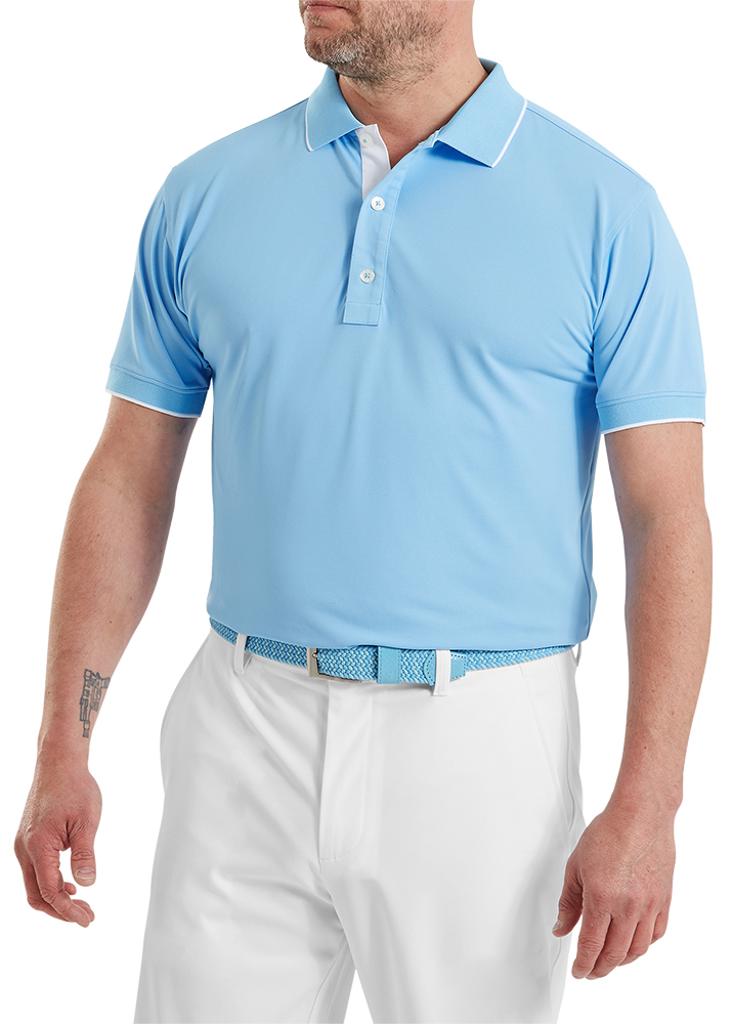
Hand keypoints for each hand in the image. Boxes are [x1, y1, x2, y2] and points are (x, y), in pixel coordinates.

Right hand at [15, 759, 100, 925]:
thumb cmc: (75, 788)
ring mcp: (23, 844)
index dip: (68, 911)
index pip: (50, 892)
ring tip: (80, 904)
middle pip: (36, 895)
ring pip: (33, 884)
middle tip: (86, 917)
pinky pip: (34, 870)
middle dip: (60, 911)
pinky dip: (50, 883)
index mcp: (38, 847)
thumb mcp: (87, 822)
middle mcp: (24, 849)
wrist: (58, 764)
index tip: (87, 920)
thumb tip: (87, 885)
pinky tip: (69, 885)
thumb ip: (84, 855)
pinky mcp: (27, 839)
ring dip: (55, 898)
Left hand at [553, 798, 674, 978]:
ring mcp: (649, 905)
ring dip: (622, 961)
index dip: (583, 964)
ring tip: (610, 961)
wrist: (640, 816)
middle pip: (614, 953)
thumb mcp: (575, 866)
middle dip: (600, 968)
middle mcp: (627, 906)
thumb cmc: (608, 833)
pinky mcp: (663, 900)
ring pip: (637, 949)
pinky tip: (633, 943)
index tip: (579, 971)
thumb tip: (561, 927)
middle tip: (590, 971)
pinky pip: (656, 933)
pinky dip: (644, 945)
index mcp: (601, 897)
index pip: (591, 945)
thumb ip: (568, 902)